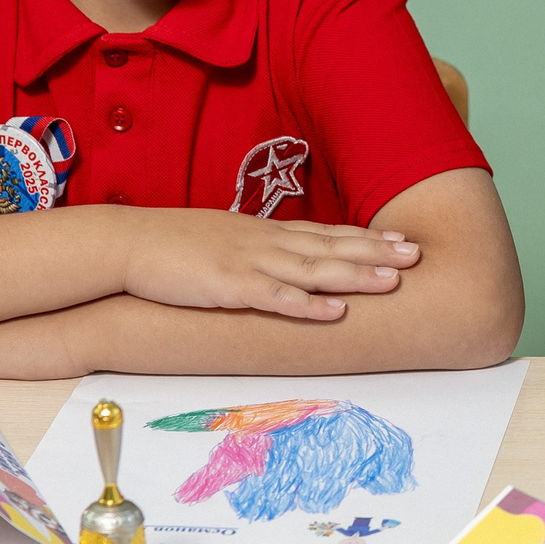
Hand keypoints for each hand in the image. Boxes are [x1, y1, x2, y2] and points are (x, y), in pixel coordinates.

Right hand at [120, 215, 418, 319]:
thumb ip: (256, 249)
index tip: (402, 239)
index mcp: (265, 232)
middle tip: (418, 255)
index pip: (326, 233)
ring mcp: (249, 262)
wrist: (127, 243)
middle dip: (376, 252)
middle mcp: (266, 242)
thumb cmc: (173, 245)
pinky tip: (335, 311)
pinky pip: (274, 297)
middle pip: (331, 246)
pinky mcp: (228, 286)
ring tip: (393, 282)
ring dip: (355, 275)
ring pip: (313, 269)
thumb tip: (282, 259)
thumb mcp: (224, 241)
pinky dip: (307, 304)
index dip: (366, 237)